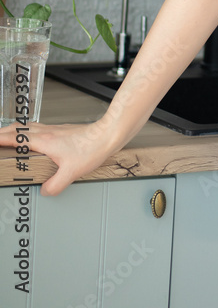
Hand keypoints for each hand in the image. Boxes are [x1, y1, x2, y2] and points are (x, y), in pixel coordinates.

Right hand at [0, 118, 117, 195]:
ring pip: (28, 127)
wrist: (107, 135)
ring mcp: (54, 129)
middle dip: (4, 133)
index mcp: (44, 141)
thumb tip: (44, 191)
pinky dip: (28, 131)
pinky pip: (38, 128)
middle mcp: (47, 132)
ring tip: (8, 137)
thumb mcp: (71, 172)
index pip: (16, 138)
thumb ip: (54, 185)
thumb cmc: (91, 148)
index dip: (1, 139)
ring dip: (15, 131)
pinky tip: (33, 137)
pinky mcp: (61, 130)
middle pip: (19, 129)